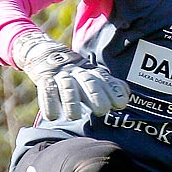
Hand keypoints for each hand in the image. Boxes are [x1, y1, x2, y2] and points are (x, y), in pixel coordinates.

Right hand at [14, 32, 129, 122]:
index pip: (105, 80)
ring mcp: (61, 75)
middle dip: (95, 96)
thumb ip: (109, 86)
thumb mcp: (92, 76)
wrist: (45, 54)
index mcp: (91, 72)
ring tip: (74, 117)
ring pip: (67, 88)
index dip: (113, 91)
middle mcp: (77, 72)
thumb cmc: (75, 74)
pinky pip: (47, 91)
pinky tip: (53, 117)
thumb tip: (126, 95)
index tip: (120, 104)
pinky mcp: (45, 79)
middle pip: (88, 82)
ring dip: (71, 102)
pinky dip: (49, 104)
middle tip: (101, 111)